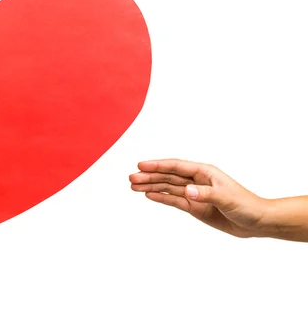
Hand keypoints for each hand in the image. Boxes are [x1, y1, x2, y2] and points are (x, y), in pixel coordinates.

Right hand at [129, 159, 267, 237]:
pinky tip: (148, 195)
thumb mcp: (227, 198)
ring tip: (133, 186)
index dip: (158, 165)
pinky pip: (173, 200)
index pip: (176, 166)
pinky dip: (160, 197)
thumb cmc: (246, 205)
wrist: (257, 222)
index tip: (141, 165)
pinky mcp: (195, 206)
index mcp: (204, 172)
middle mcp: (197, 180)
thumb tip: (187, 190)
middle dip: (149, 176)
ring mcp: (194, 193)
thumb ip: (206, 193)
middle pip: (168, 176)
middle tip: (131, 178)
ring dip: (151, 186)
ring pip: (168, 187)